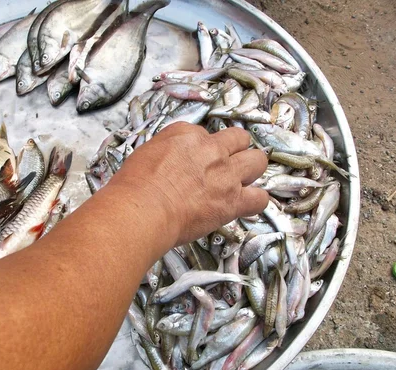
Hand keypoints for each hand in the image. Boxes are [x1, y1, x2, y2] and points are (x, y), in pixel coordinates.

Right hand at [108, 123, 268, 245]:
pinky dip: (255, 201)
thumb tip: (170, 162)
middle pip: (239, 139)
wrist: (143, 209)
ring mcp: (226, 174)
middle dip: (236, 151)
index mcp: (186, 134)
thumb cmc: (135, 187)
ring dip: (251, 170)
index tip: (197, 162)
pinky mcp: (233, 200)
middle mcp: (210, 149)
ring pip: (257, 161)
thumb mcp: (145, 154)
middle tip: (226, 166)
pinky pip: (260, 198)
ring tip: (242, 182)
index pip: (205, 135)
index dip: (203, 150)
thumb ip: (165, 152)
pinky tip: (246, 205)